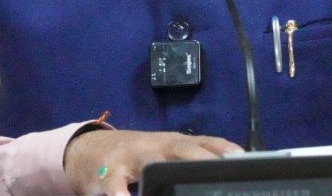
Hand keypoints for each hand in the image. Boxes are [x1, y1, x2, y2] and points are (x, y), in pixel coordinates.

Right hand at [64, 129, 242, 195]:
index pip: (204, 142)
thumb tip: (228, 172)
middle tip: (218, 172)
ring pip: (150, 163)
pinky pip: (116, 184)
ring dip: (161, 173)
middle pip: (183, 149)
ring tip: (173, 187)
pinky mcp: (109, 172)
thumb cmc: (137, 155)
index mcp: (173, 143)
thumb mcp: (164, 153)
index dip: (223, 149)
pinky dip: (121, 194)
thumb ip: (190, 161)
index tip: (243, 160)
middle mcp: (155, 146)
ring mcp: (131, 157)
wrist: (88, 149)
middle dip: (201, 158)